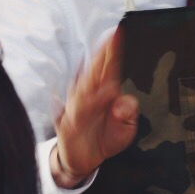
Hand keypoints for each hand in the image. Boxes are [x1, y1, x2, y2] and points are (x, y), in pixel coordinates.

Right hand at [52, 31, 138, 188]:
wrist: (85, 159)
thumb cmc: (105, 137)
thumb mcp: (126, 128)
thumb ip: (128, 113)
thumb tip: (126, 101)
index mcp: (105, 93)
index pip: (109, 68)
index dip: (112, 51)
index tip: (116, 33)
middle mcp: (89, 97)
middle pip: (94, 74)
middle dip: (100, 57)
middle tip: (107, 39)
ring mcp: (76, 110)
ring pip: (81, 93)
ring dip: (88, 81)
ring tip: (96, 68)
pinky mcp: (66, 126)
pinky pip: (66, 116)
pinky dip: (67, 110)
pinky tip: (66, 103)